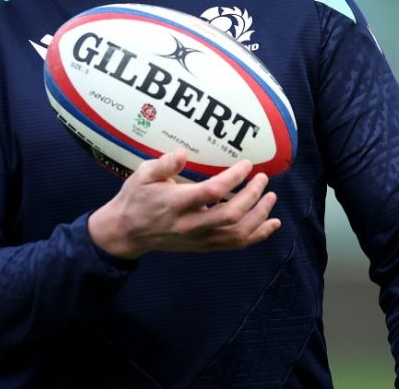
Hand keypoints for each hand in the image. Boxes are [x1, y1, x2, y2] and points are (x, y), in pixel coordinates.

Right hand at [87, 149, 279, 259]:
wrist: (127, 232)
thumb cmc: (135, 199)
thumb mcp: (142, 175)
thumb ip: (164, 164)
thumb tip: (183, 152)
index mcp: (176, 204)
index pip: (212, 192)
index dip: (233, 178)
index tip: (246, 164)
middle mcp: (190, 225)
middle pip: (231, 215)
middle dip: (252, 196)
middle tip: (262, 178)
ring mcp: (198, 239)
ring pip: (237, 234)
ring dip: (259, 216)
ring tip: (271, 197)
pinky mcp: (203, 246)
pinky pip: (235, 244)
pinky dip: (257, 235)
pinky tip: (271, 224)